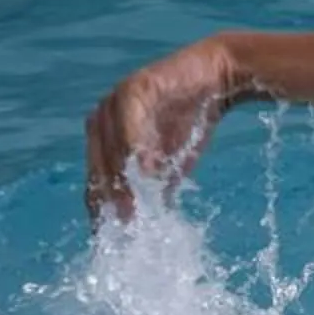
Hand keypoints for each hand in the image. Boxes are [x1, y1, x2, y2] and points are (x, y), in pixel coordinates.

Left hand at [84, 38, 236, 221]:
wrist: (218, 81)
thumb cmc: (192, 122)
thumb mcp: (169, 165)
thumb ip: (152, 188)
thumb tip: (144, 224)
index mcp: (105, 136)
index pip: (95, 176)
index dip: (101, 205)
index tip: (110, 233)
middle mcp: (103, 117)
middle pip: (97, 164)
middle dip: (109, 196)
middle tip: (123, 224)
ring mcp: (116, 101)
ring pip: (110, 146)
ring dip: (119, 178)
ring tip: (131, 205)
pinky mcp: (136, 86)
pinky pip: (129, 120)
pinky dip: (133, 146)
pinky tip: (143, 170)